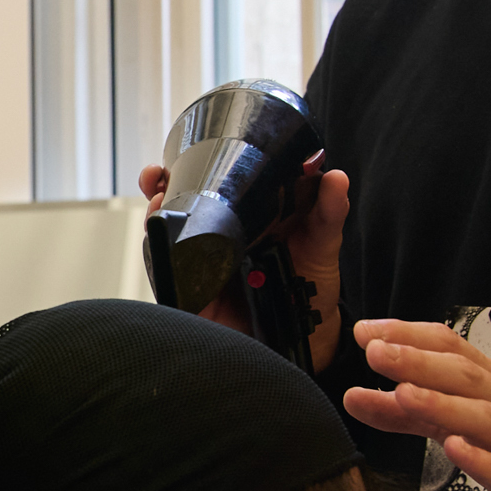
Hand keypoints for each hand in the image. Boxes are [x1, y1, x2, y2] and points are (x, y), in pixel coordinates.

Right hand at [139, 155, 349, 372]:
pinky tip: (163, 247)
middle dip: (159, 189)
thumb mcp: (323, 239)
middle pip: (178, 207)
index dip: (188, 167)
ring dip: (156, 220)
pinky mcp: (198, 297)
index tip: (177, 158)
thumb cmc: (312, 281)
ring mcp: (205, 266)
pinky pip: (172, 278)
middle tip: (157, 178)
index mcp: (245, 216)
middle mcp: (219, 238)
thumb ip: (329, 210)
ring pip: (168, 238)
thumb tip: (335, 177)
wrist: (309, 332)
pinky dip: (163, 263)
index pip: (208, 184)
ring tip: (158, 206)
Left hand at [343, 319, 490, 490]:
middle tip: (375, 352)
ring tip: (403, 394)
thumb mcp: (467, 429)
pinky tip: (454, 451)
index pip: (453, 349)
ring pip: (487, 419)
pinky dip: (482, 459)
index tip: (366, 331)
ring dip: (443, 404)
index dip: (411, 337)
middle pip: (466, 377)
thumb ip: (414, 414)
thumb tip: (357, 395)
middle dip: (419, 361)